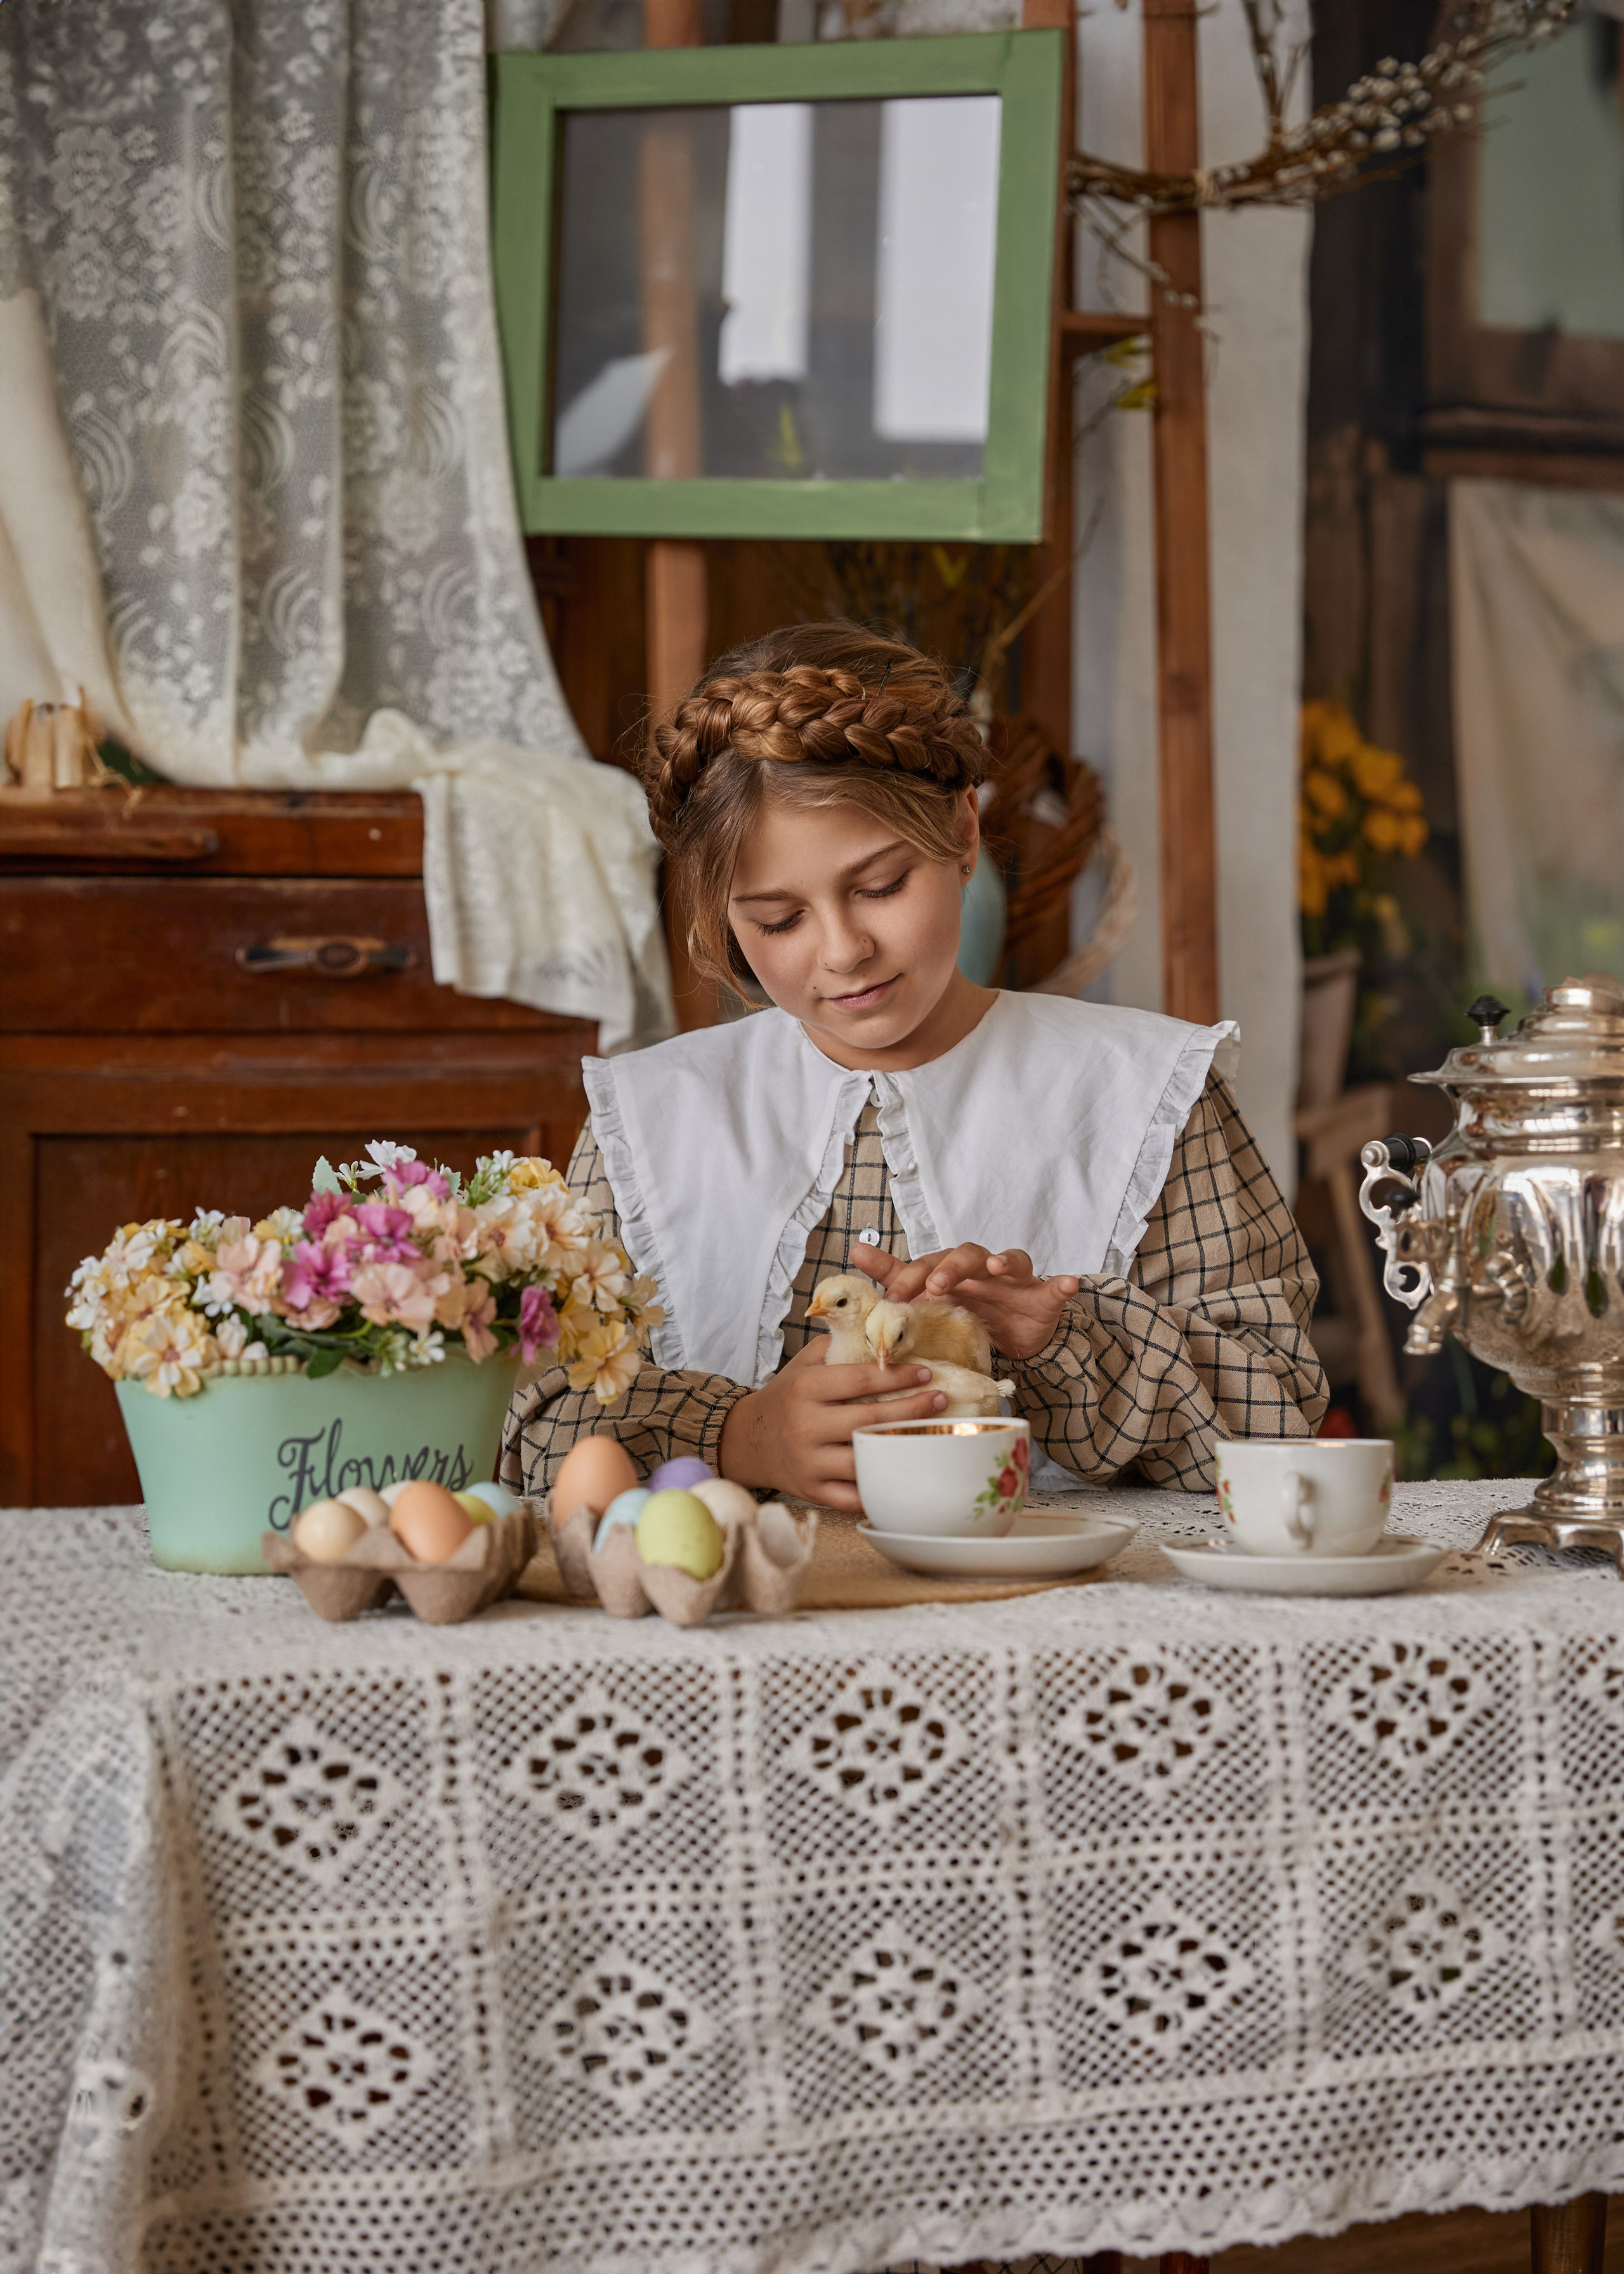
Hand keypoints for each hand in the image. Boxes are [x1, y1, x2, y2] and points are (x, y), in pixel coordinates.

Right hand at [718, 1339, 945, 1512]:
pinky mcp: (813, 1491)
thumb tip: (880, 1332)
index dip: (896, 1377)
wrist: (747, 1442)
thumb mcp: (802, 1364)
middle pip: (869, 1420)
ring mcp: (809, 1462)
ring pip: (865, 1460)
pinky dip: (880, 1487)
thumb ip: (836, 1347)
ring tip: (929, 1436)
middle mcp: (806, 1426)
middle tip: (939, 1400)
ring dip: (901, 1448)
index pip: (858, 1380)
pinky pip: (854, 1497)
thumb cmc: (785, 1398)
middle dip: (911, 1409)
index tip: (925, 1374)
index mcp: (804, 1389)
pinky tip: (903, 1474)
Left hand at [852, 1241, 1078, 1361]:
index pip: (928, 1263)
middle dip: (950, 1267)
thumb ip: (895, 1275)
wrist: (1015, 1338)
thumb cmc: (970, 1310)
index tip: (890, 1298)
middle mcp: (982, 1270)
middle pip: (966, 1254)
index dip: (909, 1276)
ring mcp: (1014, 1281)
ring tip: (993, 1268)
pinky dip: (1062, 1284)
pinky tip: (1068, 1284)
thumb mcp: (931, 1299)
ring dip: (1001, 1261)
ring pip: (1009, 1259)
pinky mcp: (1043, 1297)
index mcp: (952, 1272)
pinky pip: (1055, 1287)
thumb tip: (854, 1249)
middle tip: (933, 1287)